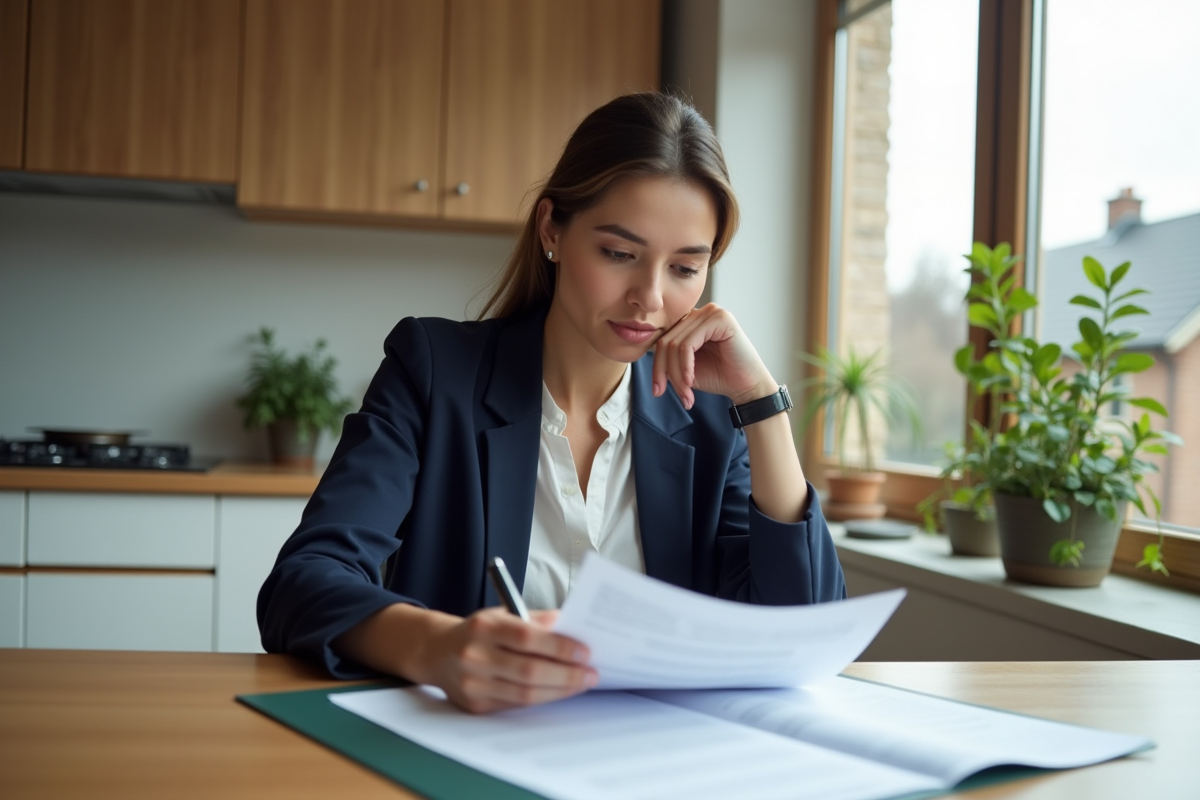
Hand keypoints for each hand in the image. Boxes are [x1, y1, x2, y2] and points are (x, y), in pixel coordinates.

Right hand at [420, 608, 596, 713]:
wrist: (437, 653)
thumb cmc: (477, 632)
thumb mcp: (501, 614)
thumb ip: (534, 619)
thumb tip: (569, 624)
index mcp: (483, 627)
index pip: (527, 637)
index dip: (559, 646)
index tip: (584, 651)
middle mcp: (475, 655)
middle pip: (529, 670)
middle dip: (566, 674)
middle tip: (590, 673)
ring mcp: (473, 683)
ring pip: (524, 693)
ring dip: (559, 690)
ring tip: (581, 683)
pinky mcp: (475, 704)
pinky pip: (515, 705)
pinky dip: (541, 698)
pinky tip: (558, 691)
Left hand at [651, 303, 776, 408]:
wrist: (747, 387)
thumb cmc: (719, 376)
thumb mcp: (685, 368)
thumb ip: (668, 358)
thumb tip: (647, 356)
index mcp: (691, 321)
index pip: (662, 339)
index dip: (657, 366)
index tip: (658, 391)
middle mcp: (700, 312)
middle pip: (666, 341)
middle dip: (666, 373)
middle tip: (677, 396)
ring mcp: (710, 312)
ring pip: (675, 344)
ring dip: (676, 374)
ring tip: (686, 394)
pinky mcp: (720, 319)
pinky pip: (688, 344)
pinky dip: (685, 366)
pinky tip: (690, 381)